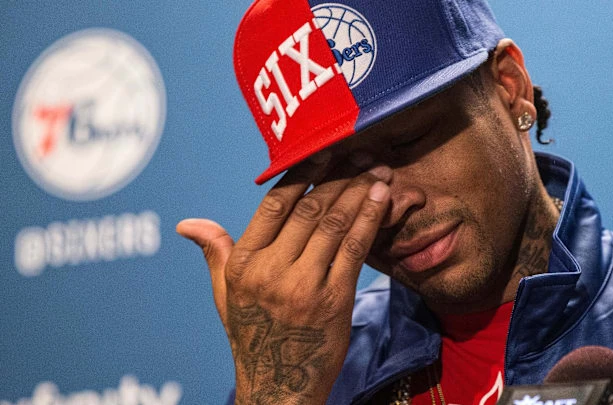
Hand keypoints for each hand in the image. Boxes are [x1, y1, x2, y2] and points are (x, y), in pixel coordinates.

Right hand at [177, 156, 391, 404]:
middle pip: (309, 210)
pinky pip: (354, 249)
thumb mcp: (225, 294)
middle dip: (339, 176)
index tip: (323, 153)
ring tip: (378, 169)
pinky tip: (382, 198)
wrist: (280, 384)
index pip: (274, 206)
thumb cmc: (252, 334)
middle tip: (360, 152)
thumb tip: (187, 223)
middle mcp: (271, 272)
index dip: (301, 175)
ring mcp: (304, 286)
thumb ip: (215, 252)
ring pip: (334, 224)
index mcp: (243, 265)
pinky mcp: (335, 300)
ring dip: (360, 192)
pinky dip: (370, 220)